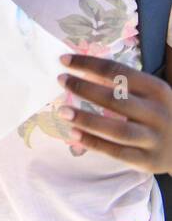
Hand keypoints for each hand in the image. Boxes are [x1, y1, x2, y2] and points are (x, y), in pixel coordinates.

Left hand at [58, 54, 171, 172]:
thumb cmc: (159, 113)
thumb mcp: (149, 94)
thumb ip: (121, 83)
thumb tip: (82, 71)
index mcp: (157, 90)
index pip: (118, 72)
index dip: (89, 64)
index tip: (64, 60)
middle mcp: (157, 113)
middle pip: (116, 100)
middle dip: (85, 89)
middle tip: (61, 80)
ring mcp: (154, 139)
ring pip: (117, 130)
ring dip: (87, 120)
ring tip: (62, 111)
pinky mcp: (148, 160)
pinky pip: (116, 152)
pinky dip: (93, 143)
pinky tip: (73, 134)